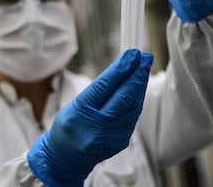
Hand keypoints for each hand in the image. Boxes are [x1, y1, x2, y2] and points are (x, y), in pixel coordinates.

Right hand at [27, 49, 153, 186]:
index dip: (121, 68)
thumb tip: (124, 68)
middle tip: (146, 57)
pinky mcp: (121, 142)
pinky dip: (138, 98)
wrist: (66, 159)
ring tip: (145, 67)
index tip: (133, 53)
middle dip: (137, 74)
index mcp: (79, 115)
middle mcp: (96, 129)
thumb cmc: (68, 126)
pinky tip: (140, 86)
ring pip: (133, 106)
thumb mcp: (75, 103)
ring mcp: (110, 138)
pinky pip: (133, 115)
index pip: (104, 87)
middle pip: (123, 97)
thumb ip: (99, 88)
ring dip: (140, 85)